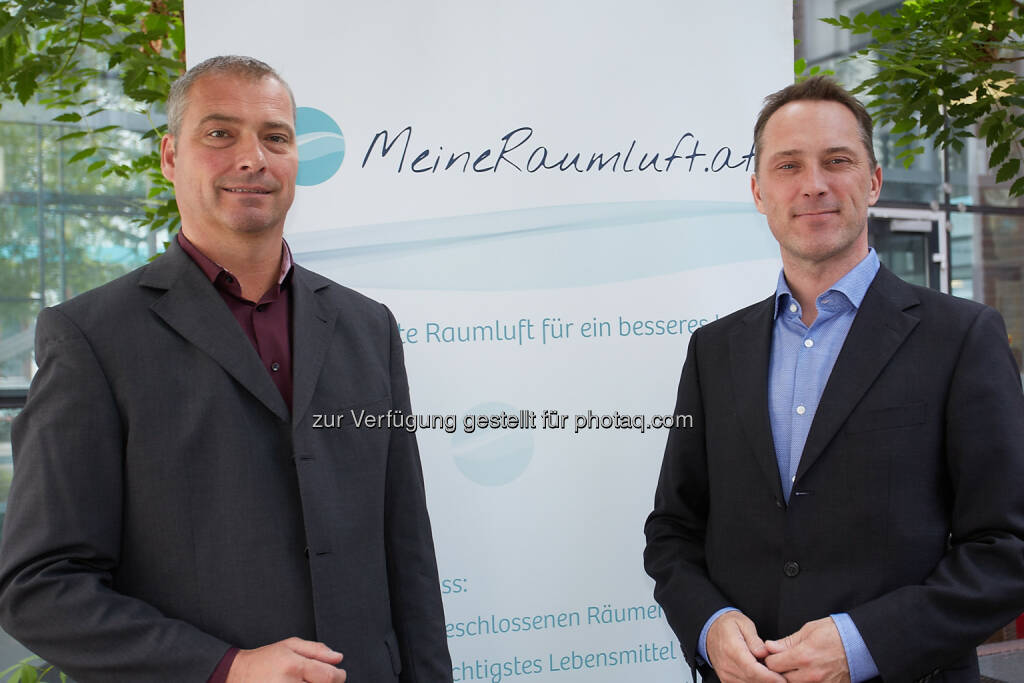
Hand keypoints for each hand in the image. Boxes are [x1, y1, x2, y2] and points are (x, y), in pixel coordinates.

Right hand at [226, 637, 345, 682]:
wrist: (237, 674)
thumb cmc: (263, 660)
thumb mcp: (290, 645)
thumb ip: (317, 650)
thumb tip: (338, 658)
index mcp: (294, 666)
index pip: (330, 677)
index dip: (340, 676)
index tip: (339, 674)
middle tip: (319, 678)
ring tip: (305, 681)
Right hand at [706, 610, 786, 682]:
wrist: (710, 630)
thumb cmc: (728, 625)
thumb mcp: (744, 623)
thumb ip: (754, 639)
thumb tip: (764, 653)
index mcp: (732, 649)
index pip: (752, 669)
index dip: (769, 677)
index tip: (782, 679)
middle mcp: (726, 664)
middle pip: (752, 680)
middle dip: (769, 681)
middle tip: (783, 678)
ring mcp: (725, 674)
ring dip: (762, 682)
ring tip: (773, 675)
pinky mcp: (726, 680)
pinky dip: (754, 682)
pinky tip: (762, 677)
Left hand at [764, 618, 849, 682]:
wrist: (861, 643)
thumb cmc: (835, 633)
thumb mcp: (808, 630)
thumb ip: (787, 642)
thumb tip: (769, 647)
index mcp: (803, 656)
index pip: (773, 665)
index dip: (770, 659)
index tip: (772, 654)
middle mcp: (811, 674)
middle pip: (781, 678)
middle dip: (779, 670)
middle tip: (782, 661)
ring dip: (790, 677)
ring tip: (794, 667)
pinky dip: (803, 681)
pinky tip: (804, 674)